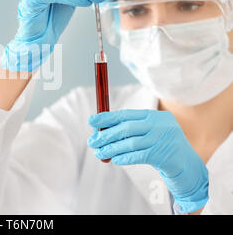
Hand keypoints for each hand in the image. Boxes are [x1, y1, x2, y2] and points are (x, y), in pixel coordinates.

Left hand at [87, 109, 208, 212]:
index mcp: (154, 115)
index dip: (107, 117)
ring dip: (111, 148)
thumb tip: (101, 130)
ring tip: (99, 153)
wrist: (188, 165)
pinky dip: (124, 157)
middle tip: (92, 141)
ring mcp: (162, 139)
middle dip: (106, 135)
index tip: (91, 121)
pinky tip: (114, 159)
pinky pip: (137, 156)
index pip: (126, 114)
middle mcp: (159, 125)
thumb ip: (131, 129)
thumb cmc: (162, 146)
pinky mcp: (162, 155)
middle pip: (126, 128)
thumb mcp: (150, 131)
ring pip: (129, 143)